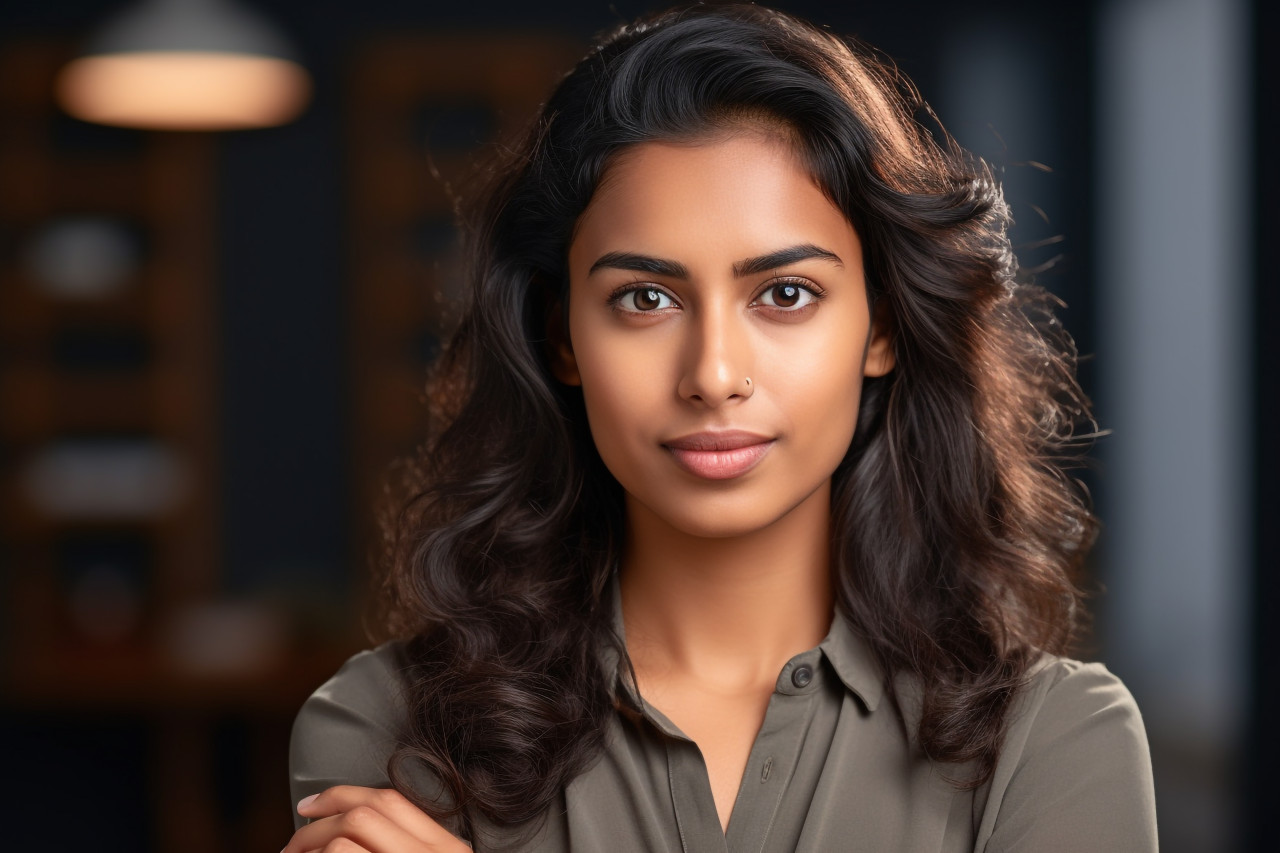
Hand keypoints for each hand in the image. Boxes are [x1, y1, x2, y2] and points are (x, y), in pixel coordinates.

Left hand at [283, 785, 471, 852]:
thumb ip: (409, 846)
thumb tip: (350, 833)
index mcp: (448, 848)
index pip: (390, 801)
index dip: (341, 795)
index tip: (308, 806)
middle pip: (362, 816)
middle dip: (314, 827)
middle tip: (290, 847)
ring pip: (343, 844)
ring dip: (309, 850)